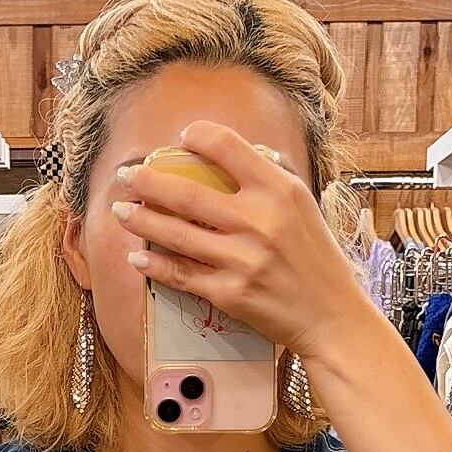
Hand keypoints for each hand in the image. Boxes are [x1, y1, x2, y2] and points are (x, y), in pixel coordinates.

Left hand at [110, 120, 365, 367]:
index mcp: (278, 189)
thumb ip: (270, 175)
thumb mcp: (302, 203)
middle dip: (148, 182)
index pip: (226, 146)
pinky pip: (182, 275)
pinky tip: (138, 256)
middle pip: (188, 193)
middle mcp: (257, 221)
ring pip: (177, 234)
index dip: (196, 136)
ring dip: (141, 220)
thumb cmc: (316, 257)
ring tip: (120, 210)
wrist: (331, 315)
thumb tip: (235, 152)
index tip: (180, 139)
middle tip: (126, 176)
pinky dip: (155, 265)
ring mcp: (241, 260)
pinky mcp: (230, 294)